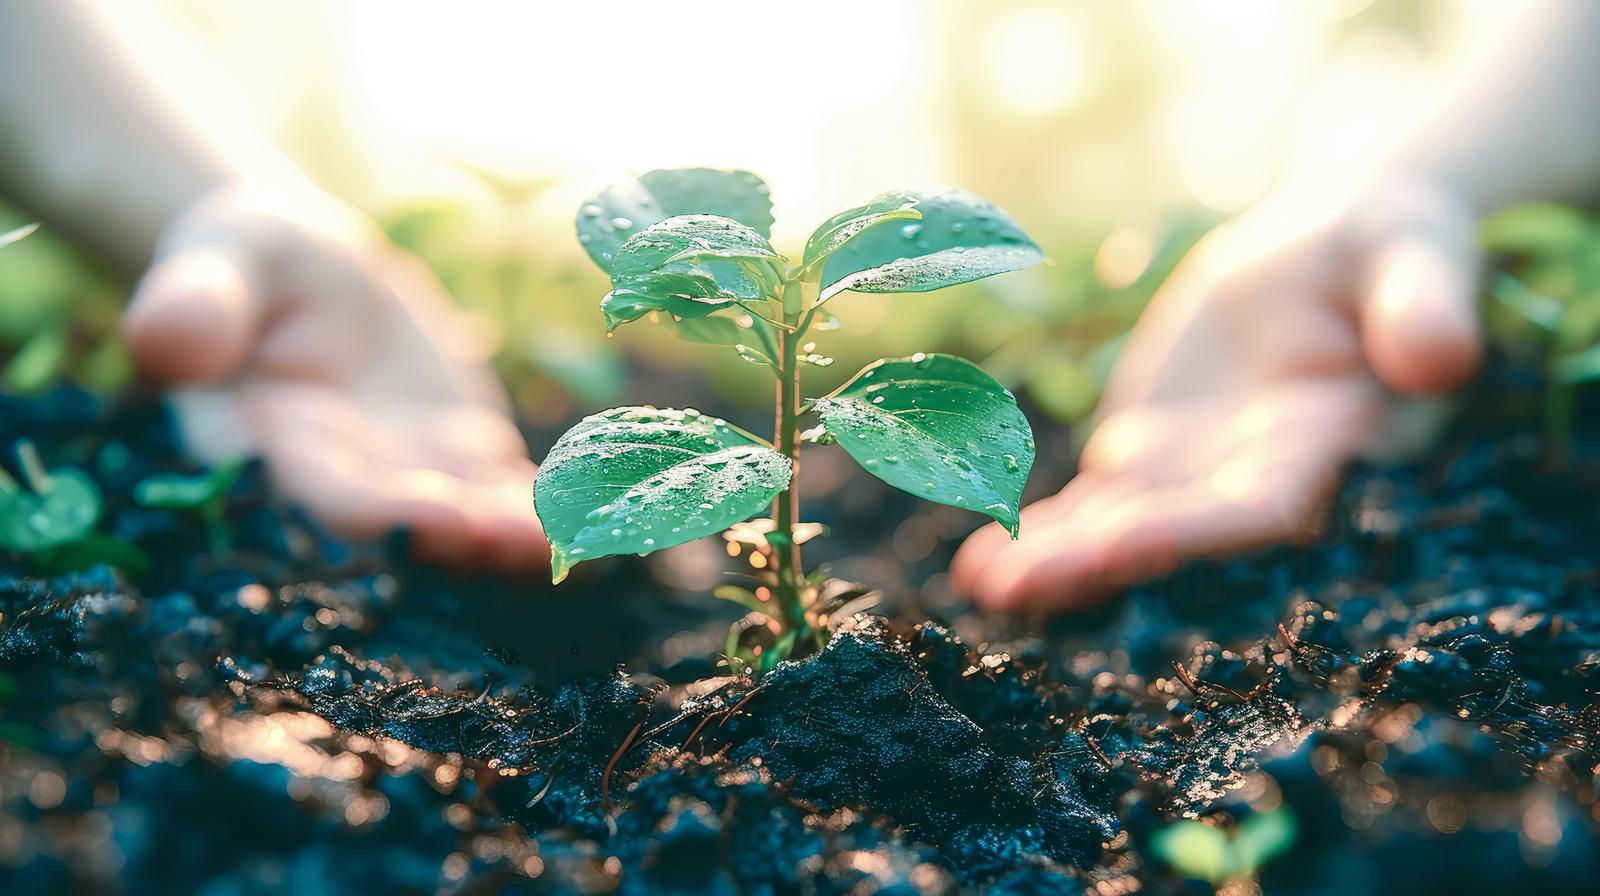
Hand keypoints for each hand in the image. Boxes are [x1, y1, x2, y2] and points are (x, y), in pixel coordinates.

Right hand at [122, 184, 545, 567]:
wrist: (308, 271)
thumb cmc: (249, 259)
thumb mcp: (221, 258)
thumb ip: (196, 302)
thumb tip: (161, 340)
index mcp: (272, 445)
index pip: (326, 491)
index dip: (384, 510)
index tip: (440, 513)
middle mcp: (345, 477)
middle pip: (408, 521)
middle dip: (466, 535)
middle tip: (526, 541)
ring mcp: (409, 473)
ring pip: (466, 515)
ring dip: (517, 534)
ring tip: (572, 539)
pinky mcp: (460, 457)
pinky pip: (507, 489)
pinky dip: (549, 503)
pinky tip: (602, 514)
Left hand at [952, 176, 1482, 611]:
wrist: (1324, 251)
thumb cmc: (1385, 245)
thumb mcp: (1412, 248)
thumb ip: (1424, 302)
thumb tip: (1440, 358)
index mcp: (1325, 440)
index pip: (1260, 501)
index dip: (1194, 526)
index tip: (1125, 542)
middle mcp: (1254, 476)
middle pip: (1173, 530)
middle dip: (1097, 560)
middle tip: (1018, 587)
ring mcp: (1193, 472)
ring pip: (1118, 526)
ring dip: (1054, 561)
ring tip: (984, 587)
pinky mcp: (1147, 456)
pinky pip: (1088, 503)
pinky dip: (1038, 531)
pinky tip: (977, 565)